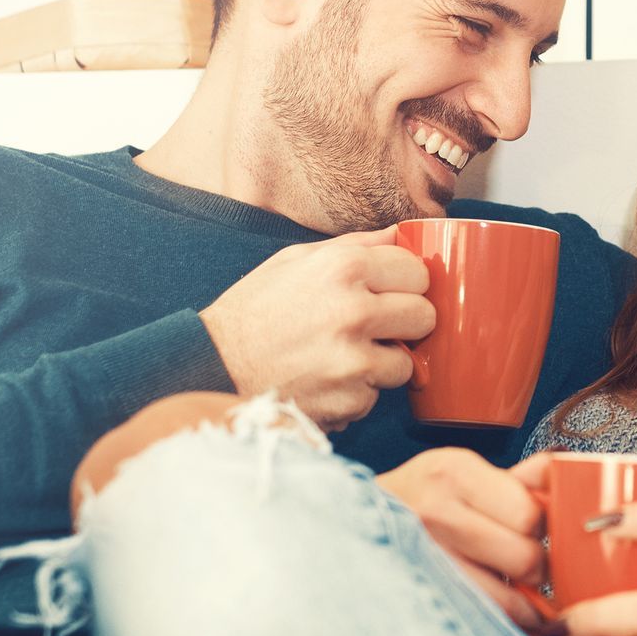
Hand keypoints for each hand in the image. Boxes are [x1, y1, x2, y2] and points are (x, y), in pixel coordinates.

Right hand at [199, 227, 436, 431]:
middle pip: (425, 316)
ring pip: (405, 364)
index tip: (392, 294)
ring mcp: (354, 360)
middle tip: (376, 328)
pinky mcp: (349, 401)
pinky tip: (323, 382)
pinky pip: (374, 397)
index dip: (406, 285)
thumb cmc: (252, 312)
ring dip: (381, 365)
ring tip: (341, 358)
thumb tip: (398, 235)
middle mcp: (353, 311)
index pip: (418, 272)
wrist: (211, 368)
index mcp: (343, 268)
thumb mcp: (293, 262)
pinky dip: (354, 394)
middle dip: (406, 324)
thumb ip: (352, 246)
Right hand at [378, 450, 552, 631]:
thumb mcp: (459, 475)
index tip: (537, 535)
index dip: (543, 530)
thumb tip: (569, 476)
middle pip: (527, 558)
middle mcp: (434, 511)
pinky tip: (497, 612)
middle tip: (525, 567)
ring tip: (514, 593)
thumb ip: (517, 480)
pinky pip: (486, 623)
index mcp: (453, 471)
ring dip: (523, 604)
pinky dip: (502, 625)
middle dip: (536, 569)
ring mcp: (423, 558)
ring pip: (510, 602)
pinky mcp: (420, 597)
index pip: (532, 514)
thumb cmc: (414, 503)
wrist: (346, 528)